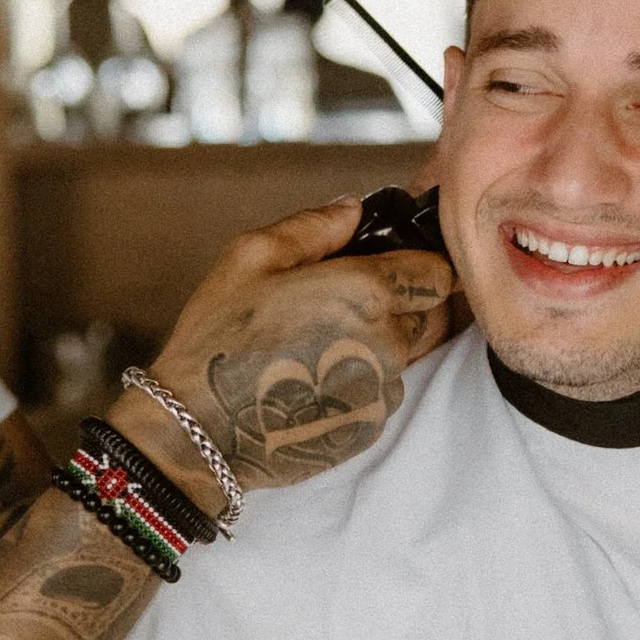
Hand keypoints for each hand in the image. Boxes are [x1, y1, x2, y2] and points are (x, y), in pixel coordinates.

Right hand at [119, 195, 455, 495]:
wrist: (200, 429)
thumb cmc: (219, 338)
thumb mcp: (250, 258)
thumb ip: (313, 226)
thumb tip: (353, 210)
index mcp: (367, 292)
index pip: (440, 273)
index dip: (418, 265)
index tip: (391, 266)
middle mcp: (389, 343)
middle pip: (430, 314)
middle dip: (402, 303)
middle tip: (344, 305)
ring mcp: (383, 391)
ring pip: (408, 355)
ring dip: (381, 344)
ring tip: (320, 344)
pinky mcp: (372, 428)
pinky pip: (385, 392)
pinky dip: (363, 381)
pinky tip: (314, 377)